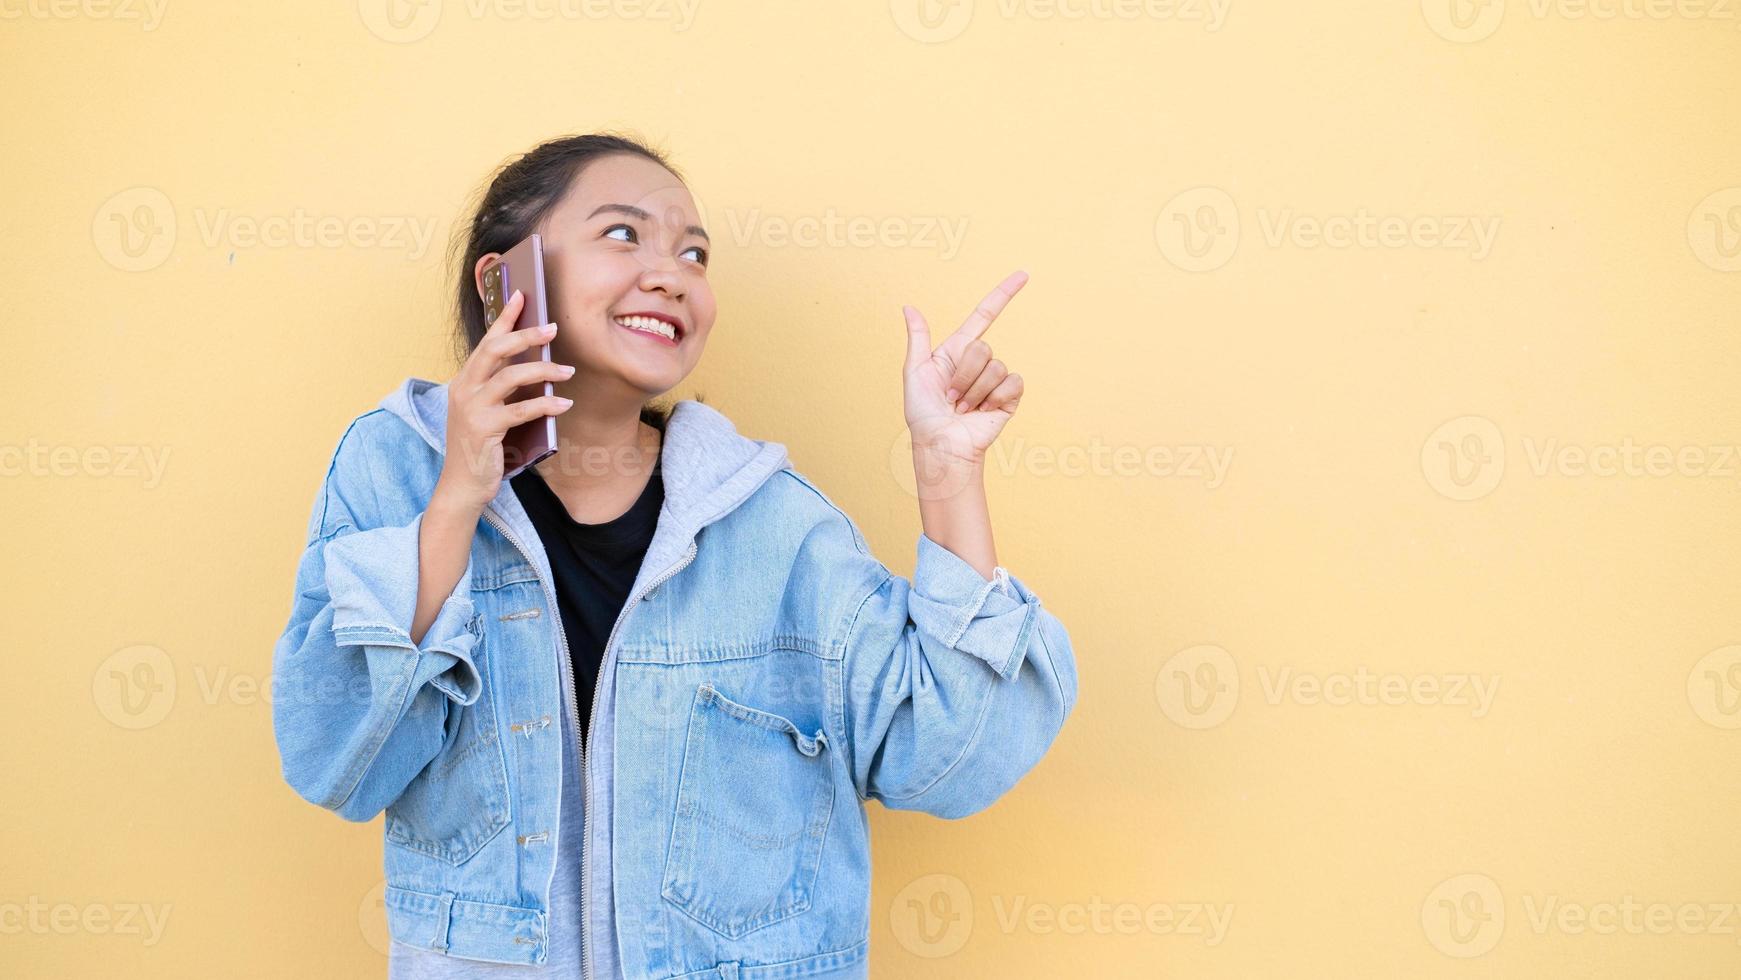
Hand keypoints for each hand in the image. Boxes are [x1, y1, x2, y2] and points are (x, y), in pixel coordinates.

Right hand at [436, 288, 576, 511]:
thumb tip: (539, 367)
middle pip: (495, 350)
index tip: (521, 295)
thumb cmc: (482, 448)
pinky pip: (521, 410)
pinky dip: (546, 404)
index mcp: (465, 381)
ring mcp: (471, 409)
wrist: (463, 487)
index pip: (487, 341)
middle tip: (553, 328)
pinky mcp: (484, 429)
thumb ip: (504, 389)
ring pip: (510, 377)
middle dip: (526, 335)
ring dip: (543, 370)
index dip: (504, 317)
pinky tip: (564, 402)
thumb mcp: (489, 412)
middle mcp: (464, 389)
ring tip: (567, 371)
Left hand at [900, 270, 1028, 467]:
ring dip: (974, 391)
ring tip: (963, 408)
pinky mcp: (1009, 397)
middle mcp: (978, 362)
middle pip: (982, 347)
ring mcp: (995, 380)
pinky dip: (994, 398)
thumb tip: (909, 307)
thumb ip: (918, 339)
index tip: (1023, 274)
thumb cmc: (923, 414)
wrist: (941, 445)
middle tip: (950, 396)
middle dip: (962, 374)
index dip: (1004, 294)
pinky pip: (1011, 382)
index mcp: (957, 351)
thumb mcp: (914, 372)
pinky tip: (982, 412)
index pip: (984, 315)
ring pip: (994, 367)